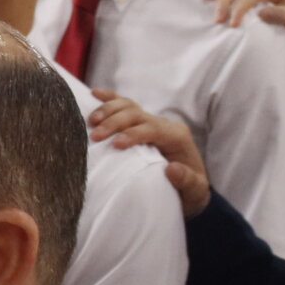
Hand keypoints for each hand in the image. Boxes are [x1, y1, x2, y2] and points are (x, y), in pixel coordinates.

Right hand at [89, 93, 211, 218]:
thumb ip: (187, 180)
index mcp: (177, 137)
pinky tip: (94, 94)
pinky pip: (124, 105)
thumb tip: (172, 169)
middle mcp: (164, 125)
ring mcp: (151, 121)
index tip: (115, 144)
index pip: (153, 128)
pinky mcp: (140, 123)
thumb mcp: (194, 190)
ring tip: (90, 121)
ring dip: (107, 111)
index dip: (133, 133)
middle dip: (114, 122)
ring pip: (128, 106)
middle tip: (94, 136)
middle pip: (136, 114)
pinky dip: (109, 99)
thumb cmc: (189, 190)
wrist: (188, 187)